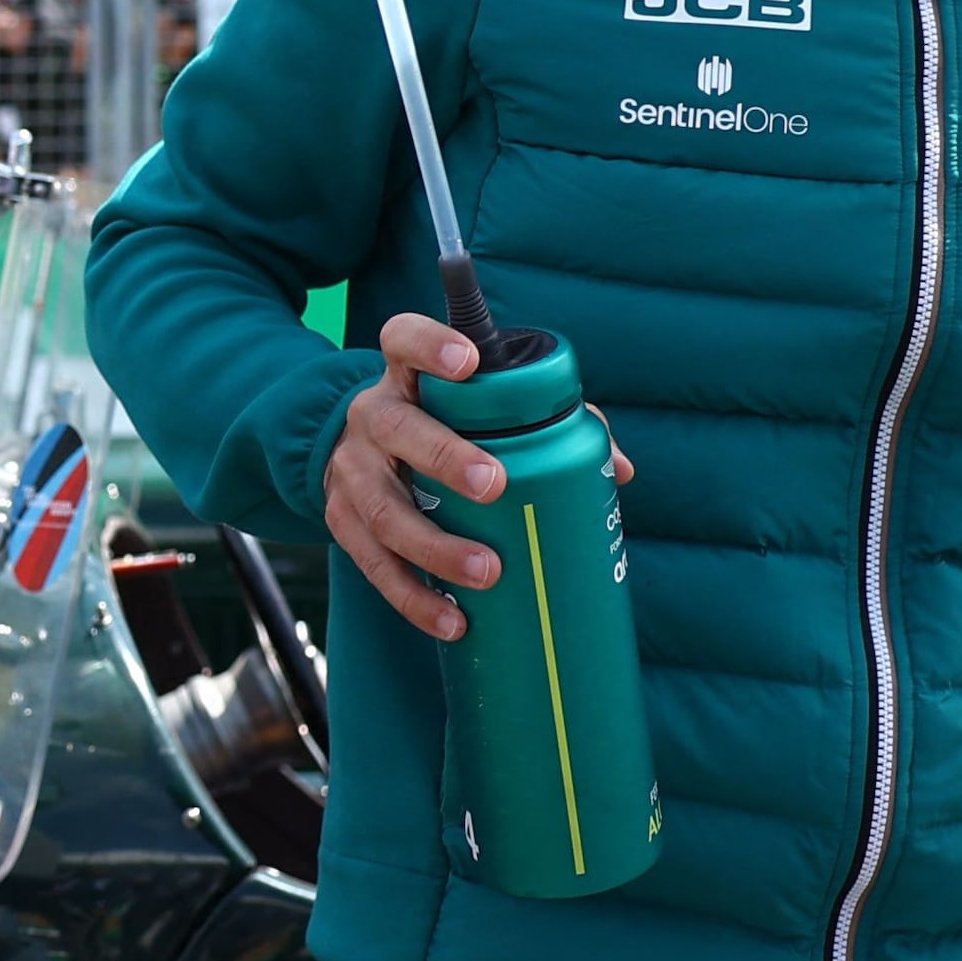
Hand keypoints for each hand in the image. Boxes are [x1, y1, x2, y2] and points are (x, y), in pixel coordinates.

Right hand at [319, 312, 629, 641]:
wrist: (347, 454)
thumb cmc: (438, 427)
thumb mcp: (472, 410)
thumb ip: (545, 423)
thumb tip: (620, 470)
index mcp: (405, 377)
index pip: (403, 340)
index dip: (431, 347)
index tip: (468, 364)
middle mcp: (371, 418)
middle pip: (399, 429)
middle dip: (445, 457)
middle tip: (493, 484)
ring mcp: (351, 473)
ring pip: (384, 510)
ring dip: (435, 546)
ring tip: (486, 572)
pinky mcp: (341, 523)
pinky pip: (375, 566)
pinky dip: (414, 598)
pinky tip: (452, 620)